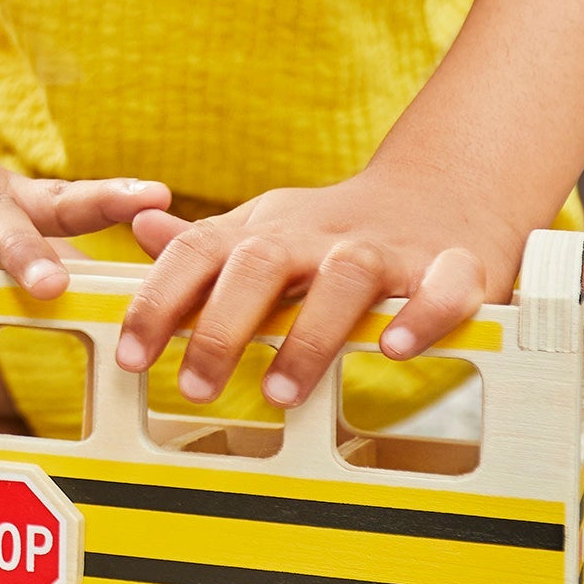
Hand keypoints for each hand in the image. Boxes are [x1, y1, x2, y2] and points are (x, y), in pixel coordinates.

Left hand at [115, 168, 527, 407]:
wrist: (440, 190)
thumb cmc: (335, 231)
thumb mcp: (265, 230)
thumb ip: (206, 244)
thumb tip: (138, 228)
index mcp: (267, 228)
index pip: (199, 251)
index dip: (159, 300)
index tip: (132, 357)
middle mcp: (318, 233)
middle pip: (262, 261)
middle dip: (222, 324)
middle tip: (194, 387)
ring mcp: (385, 248)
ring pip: (344, 277)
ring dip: (310, 334)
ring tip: (278, 393)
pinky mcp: (452, 266)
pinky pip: (440, 287)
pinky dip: (421, 316)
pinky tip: (396, 350)